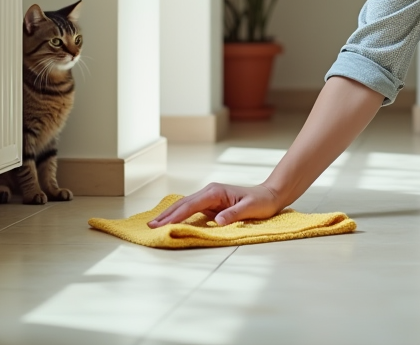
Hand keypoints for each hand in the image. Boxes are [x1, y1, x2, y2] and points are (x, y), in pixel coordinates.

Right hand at [147, 183, 284, 227]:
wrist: (270, 195)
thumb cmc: (261, 202)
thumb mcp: (251, 209)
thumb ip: (234, 215)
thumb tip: (218, 221)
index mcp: (215, 192)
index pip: (191, 205)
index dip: (176, 215)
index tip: (162, 224)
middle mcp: (209, 192)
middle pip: (183, 203)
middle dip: (166, 215)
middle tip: (150, 226)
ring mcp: (209, 197)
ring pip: (185, 205)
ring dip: (169, 214)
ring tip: (155, 224)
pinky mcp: (211, 203)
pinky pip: (191, 209)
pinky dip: (179, 214)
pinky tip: (170, 220)